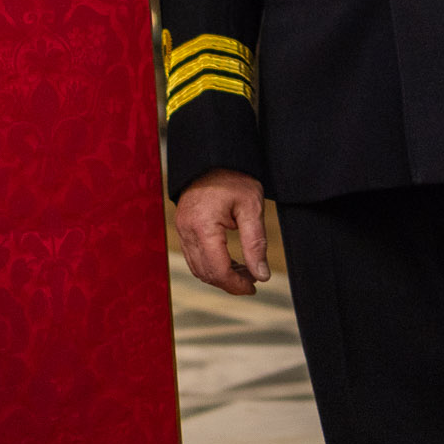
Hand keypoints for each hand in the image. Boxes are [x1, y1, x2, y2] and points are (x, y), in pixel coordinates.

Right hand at [175, 170, 270, 295]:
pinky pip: (193, 256)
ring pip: (197, 267)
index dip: (236, 284)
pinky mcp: (182, 227)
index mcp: (203, 226)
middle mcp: (187, 230)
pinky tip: (229, 261)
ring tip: (244, 271)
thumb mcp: (251, 207)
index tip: (254, 286)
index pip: (218, 269)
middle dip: (229, 282)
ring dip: (219, 275)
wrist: (212, 156)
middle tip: (253, 279)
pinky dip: (210, 264)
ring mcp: (181, 229)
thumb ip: (255, 243)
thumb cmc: (233, 177)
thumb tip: (262, 275)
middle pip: (206, 272)